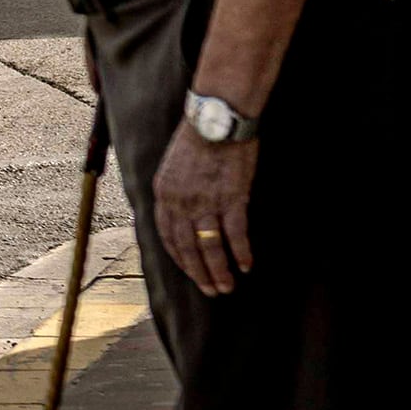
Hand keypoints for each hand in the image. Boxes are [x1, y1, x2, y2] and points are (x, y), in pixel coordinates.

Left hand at [153, 124, 258, 296]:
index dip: (179, 258)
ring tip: (228, 287)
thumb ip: (174, 193)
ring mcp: (205, 201)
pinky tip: (247, 265)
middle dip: (199, 273)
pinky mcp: (231, 198)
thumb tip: (179, 215)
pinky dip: (241, 253)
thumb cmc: (198, 139)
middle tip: (211, 290)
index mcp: (163, 193)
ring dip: (219, 271)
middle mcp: (180, 201)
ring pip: (209, 247)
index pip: (166, 236)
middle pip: (187, 248)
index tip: (190, 272)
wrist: (217, 119)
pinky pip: (235, 234)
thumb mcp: (173, 166)